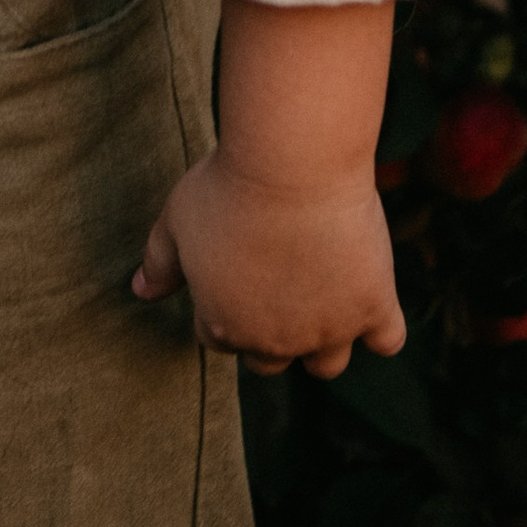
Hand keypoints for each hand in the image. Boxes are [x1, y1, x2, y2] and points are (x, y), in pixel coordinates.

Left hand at [130, 148, 405, 378]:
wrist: (291, 164)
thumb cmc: (226, 186)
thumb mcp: (176, 221)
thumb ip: (159, 263)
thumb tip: (139, 291)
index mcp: (224, 325)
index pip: (220, 338)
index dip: (225, 305)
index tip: (236, 269)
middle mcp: (276, 341)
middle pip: (270, 359)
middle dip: (269, 329)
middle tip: (276, 278)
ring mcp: (328, 330)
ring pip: (326, 363)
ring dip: (321, 340)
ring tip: (319, 294)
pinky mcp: (373, 308)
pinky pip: (387, 341)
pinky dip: (380, 327)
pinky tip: (367, 296)